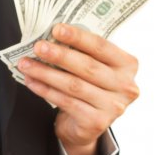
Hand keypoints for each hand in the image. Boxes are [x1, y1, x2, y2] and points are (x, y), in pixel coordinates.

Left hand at [17, 24, 138, 154]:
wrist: (86, 125)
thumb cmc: (88, 88)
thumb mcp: (92, 69)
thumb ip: (80, 53)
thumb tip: (50, 37)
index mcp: (127, 65)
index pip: (101, 46)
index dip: (78, 37)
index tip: (56, 29)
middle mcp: (125, 86)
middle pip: (87, 66)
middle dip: (59, 55)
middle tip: (38, 47)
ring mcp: (113, 106)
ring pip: (73, 85)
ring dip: (46, 73)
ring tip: (26, 64)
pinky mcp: (97, 122)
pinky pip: (66, 102)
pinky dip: (45, 90)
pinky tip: (31, 81)